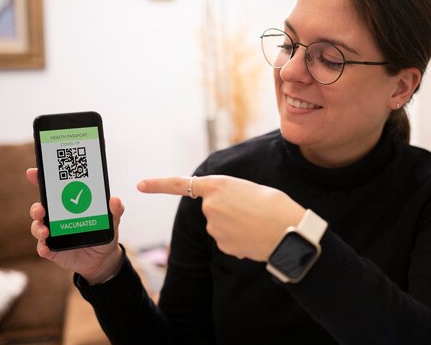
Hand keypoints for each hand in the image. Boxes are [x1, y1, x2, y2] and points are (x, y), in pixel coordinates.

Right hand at [27, 168, 123, 284]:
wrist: (103, 258)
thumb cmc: (103, 233)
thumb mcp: (112, 221)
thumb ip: (115, 210)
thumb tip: (115, 200)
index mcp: (68, 205)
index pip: (52, 190)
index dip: (41, 180)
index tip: (33, 172)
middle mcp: (57, 218)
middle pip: (40, 208)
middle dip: (37, 207)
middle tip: (41, 208)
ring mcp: (53, 234)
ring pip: (38, 227)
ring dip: (38, 228)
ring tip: (45, 231)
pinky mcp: (52, 250)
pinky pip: (43, 248)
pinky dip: (42, 248)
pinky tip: (46, 248)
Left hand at [137, 175, 304, 260]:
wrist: (289, 231)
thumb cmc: (277, 206)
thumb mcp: (252, 189)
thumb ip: (231, 195)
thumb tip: (225, 212)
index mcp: (219, 185)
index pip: (182, 184)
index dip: (159, 184)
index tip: (140, 185)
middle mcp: (211, 206)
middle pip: (212, 208)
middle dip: (228, 210)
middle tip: (252, 209)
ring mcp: (214, 228)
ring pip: (220, 226)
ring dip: (235, 225)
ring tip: (257, 222)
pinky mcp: (222, 245)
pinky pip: (227, 240)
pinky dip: (239, 238)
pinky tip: (254, 236)